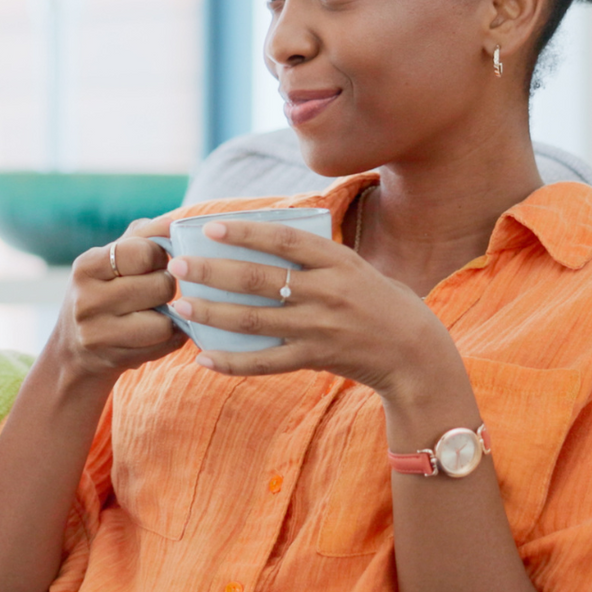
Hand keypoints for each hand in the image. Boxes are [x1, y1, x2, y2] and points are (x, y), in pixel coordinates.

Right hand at [50, 216, 185, 383]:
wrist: (72, 352)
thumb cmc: (100, 295)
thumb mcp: (108, 261)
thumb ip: (141, 237)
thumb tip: (172, 224)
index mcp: (87, 266)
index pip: (144, 252)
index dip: (158, 257)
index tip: (152, 264)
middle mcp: (87, 300)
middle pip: (161, 285)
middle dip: (166, 287)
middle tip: (155, 292)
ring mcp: (99, 333)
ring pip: (166, 320)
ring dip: (170, 316)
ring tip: (156, 312)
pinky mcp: (115, 359)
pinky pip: (165, 343)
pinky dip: (171, 337)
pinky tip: (155, 332)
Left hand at [164, 217, 460, 401]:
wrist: (414, 352)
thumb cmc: (380, 301)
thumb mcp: (354, 266)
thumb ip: (315, 256)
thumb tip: (263, 238)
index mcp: (338, 261)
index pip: (285, 241)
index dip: (246, 233)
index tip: (210, 228)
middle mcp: (328, 292)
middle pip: (260, 280)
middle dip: (213, 272)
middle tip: (177, 266)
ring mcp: (320, 328)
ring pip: (255, 322)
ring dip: (213, 313)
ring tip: (180, 305)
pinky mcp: (316, 359)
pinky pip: (266, 363)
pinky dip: (233, 363)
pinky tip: (204, 358)